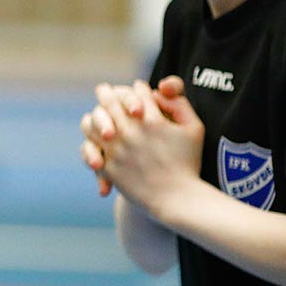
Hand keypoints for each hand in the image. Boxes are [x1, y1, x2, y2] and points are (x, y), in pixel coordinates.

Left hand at [94, 78, 203, 214]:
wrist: (177, 198)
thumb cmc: (188, 162)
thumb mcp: (194, 129)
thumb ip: (180, 104)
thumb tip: (159, 91)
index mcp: (152, 121)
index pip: (137, 93)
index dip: (136, 88)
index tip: (136, 87)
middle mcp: (131, 133)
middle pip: (110, 102)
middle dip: (107, 93)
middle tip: (104, 89)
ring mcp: (117, 150)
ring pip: (95, 121)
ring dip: (96, 114)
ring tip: (98, 111)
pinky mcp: (107, 166)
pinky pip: (91, 146)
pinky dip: (92, 139)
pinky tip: (97, 136)